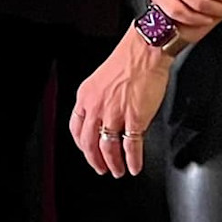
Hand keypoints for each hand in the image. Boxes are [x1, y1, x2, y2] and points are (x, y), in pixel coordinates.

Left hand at [70, 30, 171, 177]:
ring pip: (108, 148)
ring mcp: (115, 114)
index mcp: (86, 96)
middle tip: (101, 169)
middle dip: (95, 160)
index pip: (76, 128)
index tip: (87, 152)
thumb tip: (105, 119)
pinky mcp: (135, 119)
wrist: (145, 50)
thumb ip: (100, 100)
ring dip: (113, 164)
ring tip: (118, 171)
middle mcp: (97, 106)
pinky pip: (131, 147)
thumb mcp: (102, 79)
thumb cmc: (128, 60)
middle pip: (89, 143)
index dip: (81, 145)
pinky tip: (134, 166)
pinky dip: (132, 161)